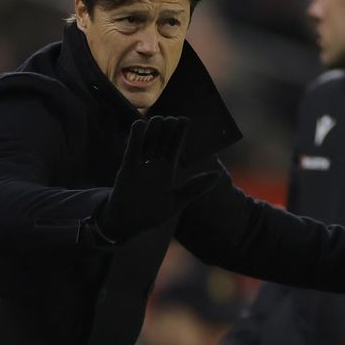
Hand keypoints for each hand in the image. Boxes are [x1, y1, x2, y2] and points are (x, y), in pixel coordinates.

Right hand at [96, 116, 218, 241]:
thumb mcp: (177, 201)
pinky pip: (132, 150)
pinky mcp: (127, 169)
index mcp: (167, 168)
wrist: (128, 224)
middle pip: (162, 138)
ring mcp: (140, 164)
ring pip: (147, 140)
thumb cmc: (151, 214)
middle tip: (172, 122)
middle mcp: (154, 163)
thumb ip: (195, 187)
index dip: (179, 132)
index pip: (174, 145)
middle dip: (167, 129)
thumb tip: (217, 174)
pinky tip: (139, 125)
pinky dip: (135, 137)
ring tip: (159, 124)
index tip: (184, 120)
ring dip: (153, 131)